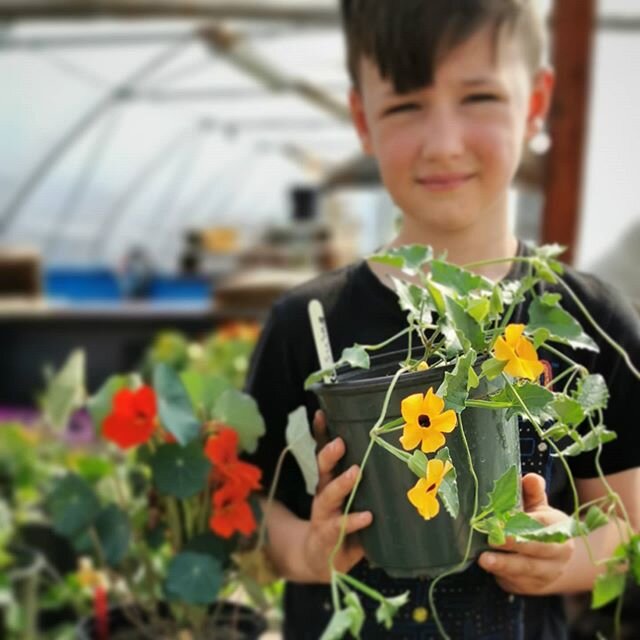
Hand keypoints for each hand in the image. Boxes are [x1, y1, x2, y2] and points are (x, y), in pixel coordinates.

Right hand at [302, 410, 372, 581]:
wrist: (320, 558)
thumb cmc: (343, 520)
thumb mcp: (352, 497)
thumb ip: (369, 482)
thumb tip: (403, 456)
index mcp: (329, 479)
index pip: (322, 451)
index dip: (321, 432)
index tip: (321, 412)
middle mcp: (323, 493)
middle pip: (322, 469)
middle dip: (330, 454)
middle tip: (340, 443)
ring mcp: (323, 515)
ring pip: (328, 496)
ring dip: (341, 484)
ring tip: (355, 473)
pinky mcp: (329, 536)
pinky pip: (340, 527)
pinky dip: (353, 521)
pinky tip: (367, 516)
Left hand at [478, 473, 574, 594]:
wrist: (552, 561)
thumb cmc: (537, 525)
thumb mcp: (537, 507)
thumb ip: (532, 492)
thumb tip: (530, 477)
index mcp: (560, 527)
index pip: (545, 523)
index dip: (526, 521)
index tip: (506, 519)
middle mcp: (559, 552)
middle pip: (538, 548)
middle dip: (515, 544)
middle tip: (494, 539)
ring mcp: (548, 572)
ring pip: (527, 568)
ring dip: (504, 564)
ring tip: (484, 559)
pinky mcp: (534, 586)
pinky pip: (519, 582)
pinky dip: (503, 575)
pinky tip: (489, 569)